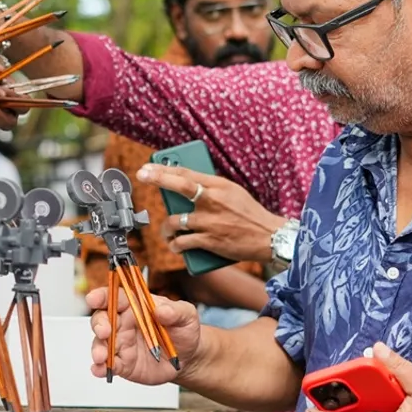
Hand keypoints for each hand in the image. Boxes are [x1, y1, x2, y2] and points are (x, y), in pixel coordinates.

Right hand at [86, 286, 200, 385]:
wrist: (188, 357)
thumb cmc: (183, 330)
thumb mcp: (187, 315)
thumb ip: (176, 311)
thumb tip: (162, 310)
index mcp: (135, 305)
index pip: (114, 297)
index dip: (101, 296)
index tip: (93, 299)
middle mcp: (123, 323)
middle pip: (102, 319)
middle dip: (99, 324)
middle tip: (104, 331)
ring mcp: (121, 344)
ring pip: (101, 343)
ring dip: (98, 349)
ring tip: (101, 356)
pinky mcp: (123, 364)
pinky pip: (109, 365)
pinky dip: (100, 368)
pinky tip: (100, 370)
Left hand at [136, 163, 285, 263]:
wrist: (269, 237)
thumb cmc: (250, 214)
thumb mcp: (232, 192)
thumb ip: (211, 188)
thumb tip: (186, 187)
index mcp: (219, 186)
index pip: (187, 173)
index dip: (164, 168)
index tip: (147, 166)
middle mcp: (213, 201)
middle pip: (179, 187)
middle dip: (157, 179)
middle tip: (143, 176)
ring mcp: (210, 221)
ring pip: (176, 221)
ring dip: (166, 228)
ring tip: (167, 231)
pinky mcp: (210, 241)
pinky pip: (183, 242)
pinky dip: (175, 245)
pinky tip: (174, 245)